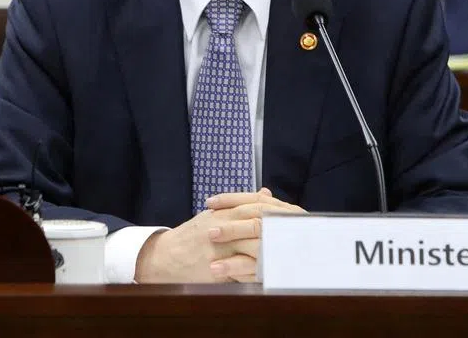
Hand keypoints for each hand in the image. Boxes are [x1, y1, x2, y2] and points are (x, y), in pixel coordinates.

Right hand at [134, 188, 305, 283]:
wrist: (165, 257)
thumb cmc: (192, 236)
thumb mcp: (215, 214)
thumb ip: (241, 204)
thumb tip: (266, 193)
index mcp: (224, 213)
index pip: (256, 208)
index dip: (280, 213)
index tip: (299, 217)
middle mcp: (222, 228)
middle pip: (259, 227)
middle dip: (281, 232)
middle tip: (303, 235)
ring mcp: (219, 250)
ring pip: (254, 249)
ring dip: (274, 253)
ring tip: (294, 254)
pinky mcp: (216, 269)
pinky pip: (243, 271)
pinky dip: (259, 272)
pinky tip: (274, 273)